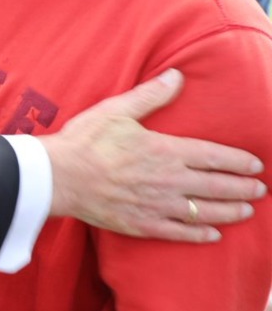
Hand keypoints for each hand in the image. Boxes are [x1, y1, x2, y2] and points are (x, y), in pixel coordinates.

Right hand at [41, 68, 265, 241]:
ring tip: (246, 211)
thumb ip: (150, 95)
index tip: (255, 164)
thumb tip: (177, 75)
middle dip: (242, 188)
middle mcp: (168, 180)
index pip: (212, 156)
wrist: (59, 177)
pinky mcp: (142, 224)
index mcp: (164, 150)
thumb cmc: (85, 141)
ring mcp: (156, 205)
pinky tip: (212, 235)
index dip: (237, 161)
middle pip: (215, 186)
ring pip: (203, 211)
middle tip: (260, 190)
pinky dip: (198, 234)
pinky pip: (179, 232)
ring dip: (229, 211)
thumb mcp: (116, 110)